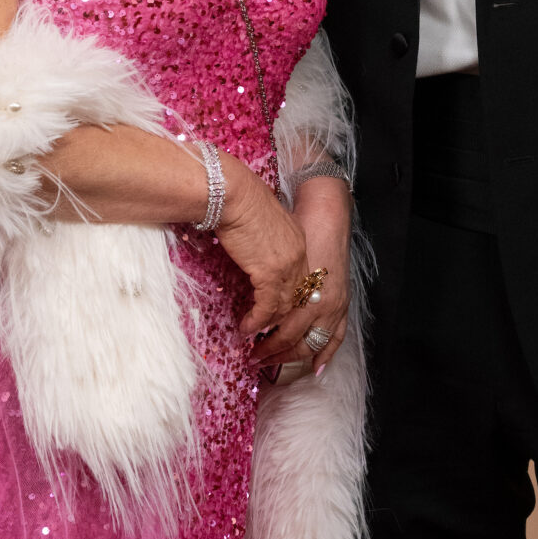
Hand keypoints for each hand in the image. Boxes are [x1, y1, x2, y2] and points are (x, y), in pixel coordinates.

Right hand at [214, 157, 308, 338]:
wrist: (234, 193)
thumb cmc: (241, 202)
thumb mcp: (263, 225)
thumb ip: (267, 243)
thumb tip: (256, 257)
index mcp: (299, 244)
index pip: (303, 284)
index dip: (294, 306)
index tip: (284, 322)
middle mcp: (299, 257)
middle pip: (300, 302)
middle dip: (287, 329)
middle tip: (272, 344)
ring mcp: (287, 266)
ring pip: (285, 310)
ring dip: (269, 330)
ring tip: (255, 341)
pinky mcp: (269, 272)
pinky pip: (266, 308)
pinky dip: (256, 321)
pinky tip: (246, 328)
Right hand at [251, 176, 352, 374]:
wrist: (246, 197)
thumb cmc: (264, 214)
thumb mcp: (289, 245)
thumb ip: (292, 269)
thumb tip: (281, 286)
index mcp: (323, 274)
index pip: (334, 322)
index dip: (325, 348)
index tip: (315, 367)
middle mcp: (315, 279)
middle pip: (310, 331)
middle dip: (290, 354)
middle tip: (270, 364)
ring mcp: (296, 278)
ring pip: (288, 327)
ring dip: (270, 346)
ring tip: (255, 355)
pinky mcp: (273, 276)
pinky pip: (266, 313)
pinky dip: (255, 325)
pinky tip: (245, 330)